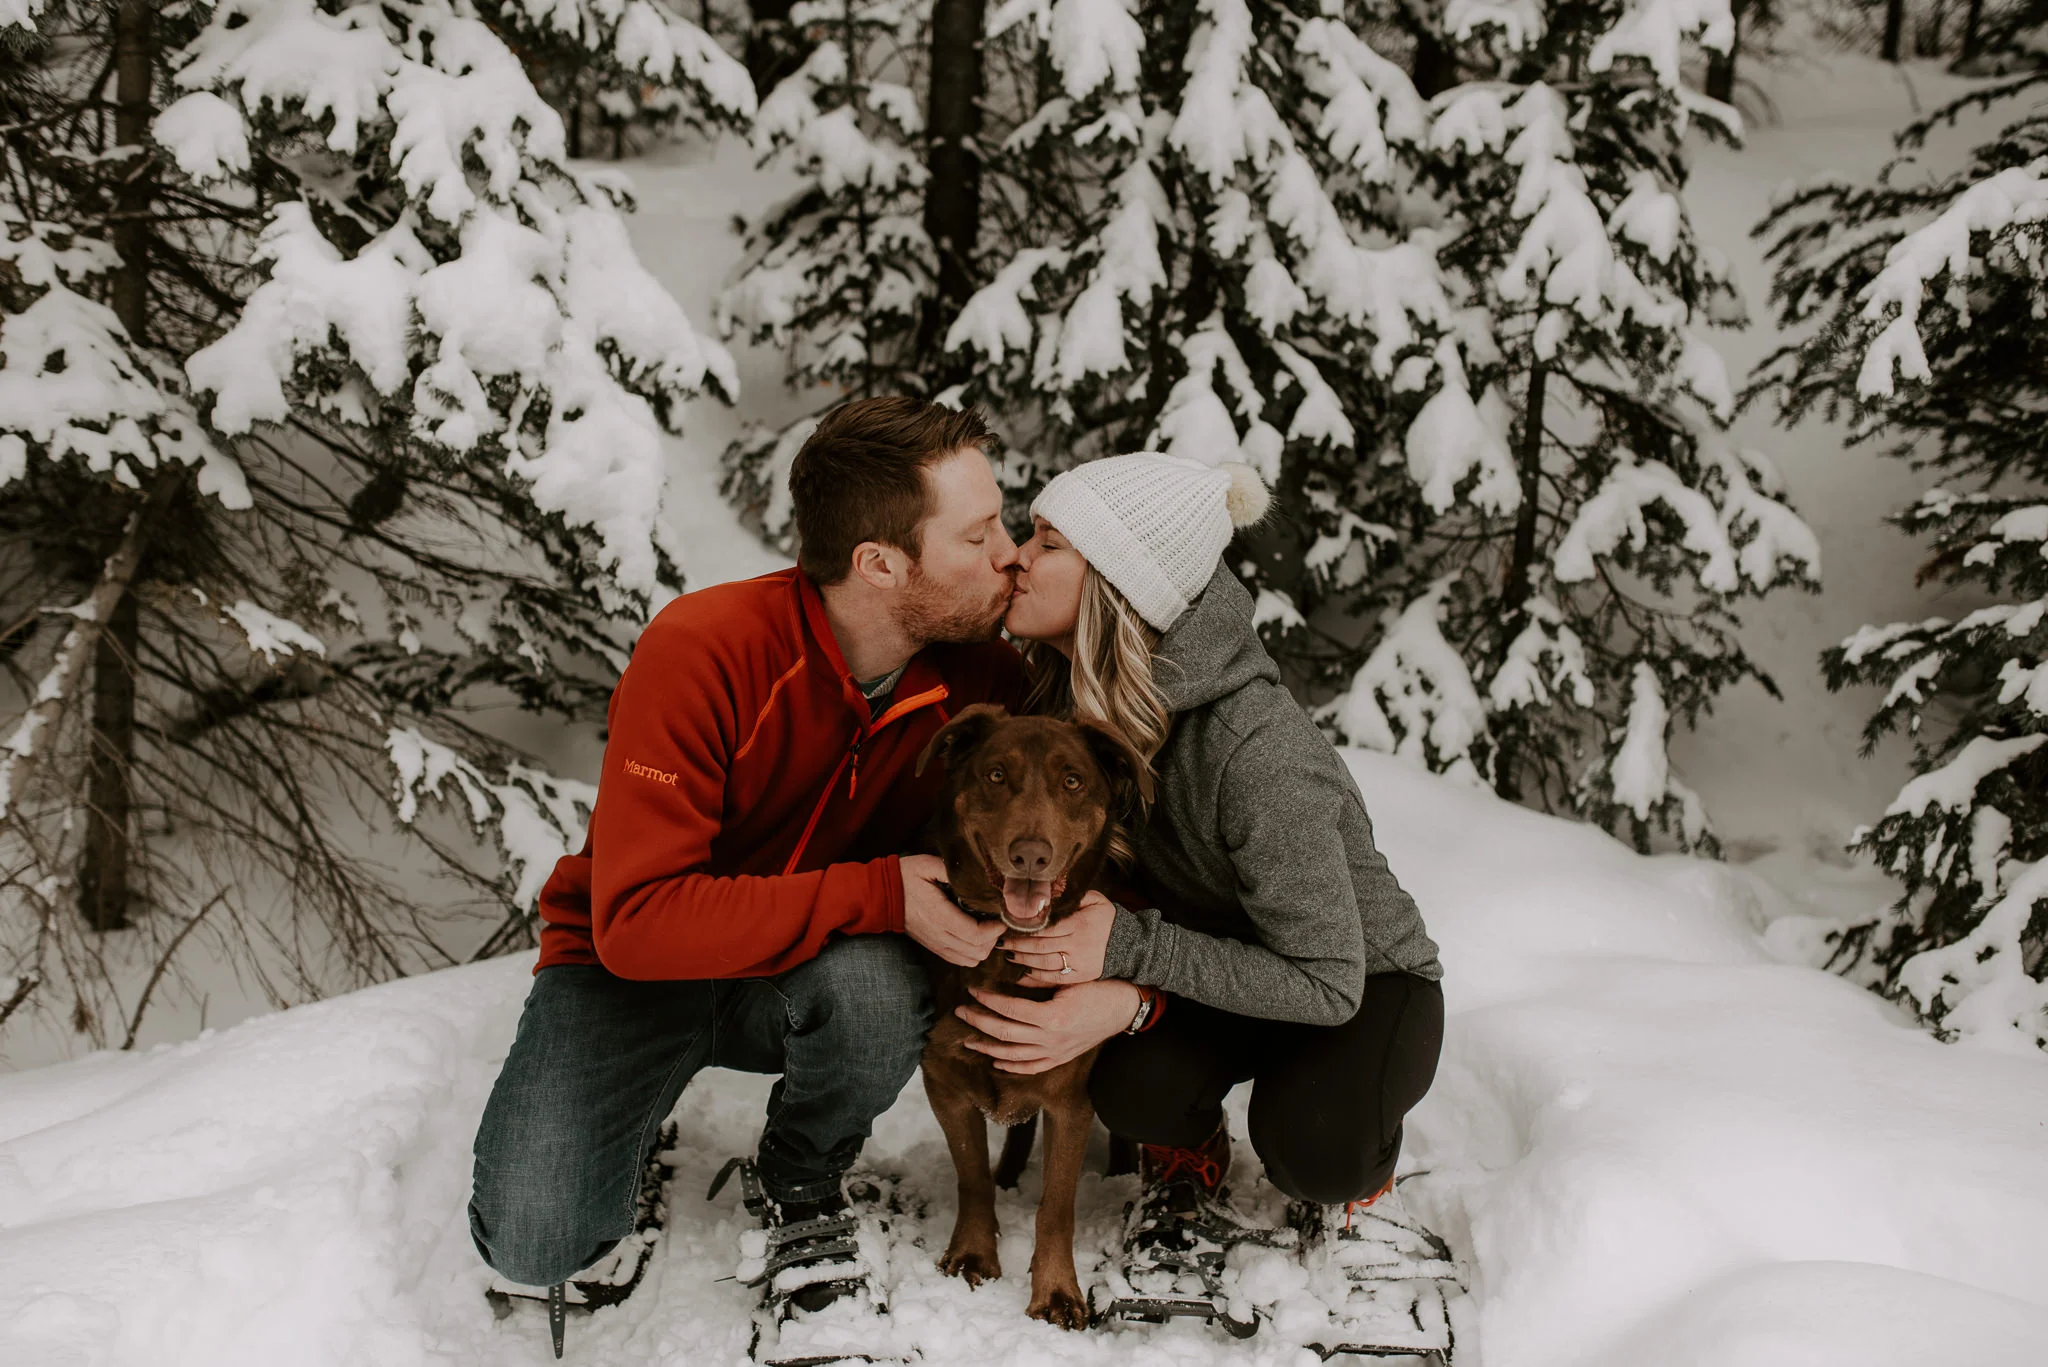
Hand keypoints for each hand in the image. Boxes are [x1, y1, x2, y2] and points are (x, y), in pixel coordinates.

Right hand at [902, 853, 1002, 966]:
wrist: (881, 895)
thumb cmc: (904, 877)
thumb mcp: (927, 864)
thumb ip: (950, 870)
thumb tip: (975, 875)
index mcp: (939, 915)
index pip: (975, 934)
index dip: (995, 930)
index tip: (1001, 917)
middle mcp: (939, 934)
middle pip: (978, 951)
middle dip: (994, 938)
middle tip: (996, 921)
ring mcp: (936, 943)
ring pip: (970, 959)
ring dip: (984, 947)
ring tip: (987, 929)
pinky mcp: (934, 947)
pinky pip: (959, 960)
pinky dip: (973, 953)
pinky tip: (975, 937)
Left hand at [956, 979, 1142, 1074]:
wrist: (1125, 1006)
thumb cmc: (1100, 987)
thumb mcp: (1069, 979)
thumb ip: (1040, 981)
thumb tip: (1011, 977)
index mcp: (1052, 1017)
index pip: (1010, 1010)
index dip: (988, 1000)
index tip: (973, 990)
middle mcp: (1051, 1039)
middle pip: (1005, 1034)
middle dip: (979, 1023)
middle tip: (960, 1012)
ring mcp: (1056, 1052)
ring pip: (1013, 1055)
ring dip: (988, 1047)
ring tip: (969, 1039)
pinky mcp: (1061, 1058)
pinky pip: (1032, 1067)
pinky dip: (1012, 1066)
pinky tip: (996, 1060)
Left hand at [1002, 891, 1114, 986]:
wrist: (1129, 945)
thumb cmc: (1107, 919)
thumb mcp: (1095, 900)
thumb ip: (1074, 896)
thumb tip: (1049, 894)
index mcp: (1078, 924)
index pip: (1045, 927)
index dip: (1024, 928)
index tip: (1007, 925)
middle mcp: (1077, 944)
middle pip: (1039, 945)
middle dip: (1017, 943)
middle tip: (999, 942)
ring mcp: (1078, 963)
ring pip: (1043, 963)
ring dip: (1023, 959)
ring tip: (1008, 954)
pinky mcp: (1080, 976)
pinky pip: (1053, 978)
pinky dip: (1036, 976)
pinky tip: (1023, 972)